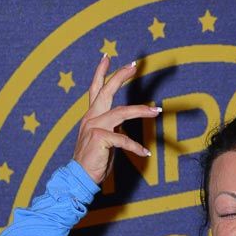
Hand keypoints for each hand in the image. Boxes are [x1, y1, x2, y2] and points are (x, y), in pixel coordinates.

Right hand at [73, 55, 159, 183]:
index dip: (101, 73)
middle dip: (120, 76)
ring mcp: (94, 126)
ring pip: (122, 112)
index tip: (107, 58)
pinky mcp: (100, 138)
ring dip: (141, 111)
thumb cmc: (93, 162)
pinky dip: (136, 147)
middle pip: (106, 91)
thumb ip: (111, 130)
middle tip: (133, 65)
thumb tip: (122, 126)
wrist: (79, 177)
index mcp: (90, 117)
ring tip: (156, 111)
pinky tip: (145, 153)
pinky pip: (123, 139)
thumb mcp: (103, 142)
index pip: (95, 90)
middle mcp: (91, 118)